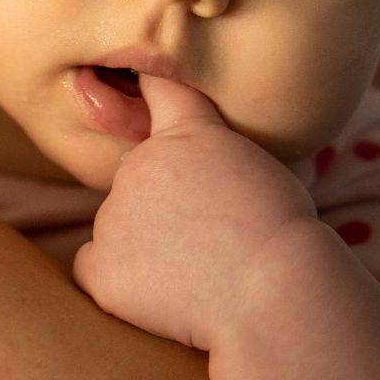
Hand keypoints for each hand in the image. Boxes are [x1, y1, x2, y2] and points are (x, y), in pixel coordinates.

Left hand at [72, 76, 315, 351]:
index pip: (158, 89)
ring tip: (198, 270)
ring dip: (145, 244)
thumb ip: (220, 153)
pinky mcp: (102, 268)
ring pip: (118, 225)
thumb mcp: (266, 166)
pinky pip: (94, 268)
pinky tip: (161, 293)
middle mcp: (139, 164)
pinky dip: (119, 281)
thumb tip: (202, 167)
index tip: (137, 85)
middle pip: (137, 177)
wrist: (277, 292)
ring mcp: (114, 216)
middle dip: (162, 202)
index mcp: (186, 133)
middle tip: (209, 237)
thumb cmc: (286, 236)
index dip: (149, 88)